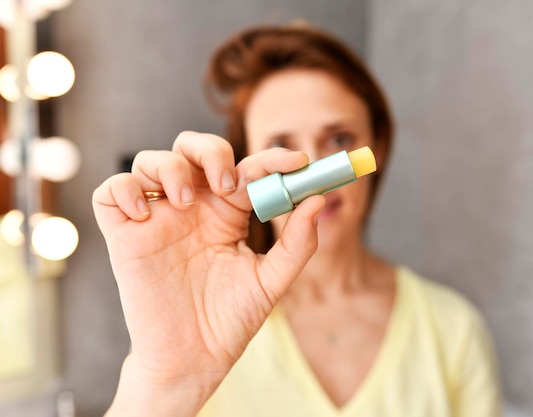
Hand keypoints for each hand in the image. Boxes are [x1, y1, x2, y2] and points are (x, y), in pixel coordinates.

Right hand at [92, 132, 324, 414]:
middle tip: (227, 183)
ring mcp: (157, 219)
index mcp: (226, 214)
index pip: (244, 169)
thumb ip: (297, 243)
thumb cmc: (230, 321)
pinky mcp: (124, 236)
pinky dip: (125, 190)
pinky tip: (146, 216)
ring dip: (170, 168)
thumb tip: (319, 201)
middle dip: (210, 151)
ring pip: (150, 161)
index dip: (271, 158)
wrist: (193, 359)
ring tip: (188, 203)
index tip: (298, 161)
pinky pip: (110, 193)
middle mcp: (192, 209)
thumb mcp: (271, 281)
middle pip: (192, 148)